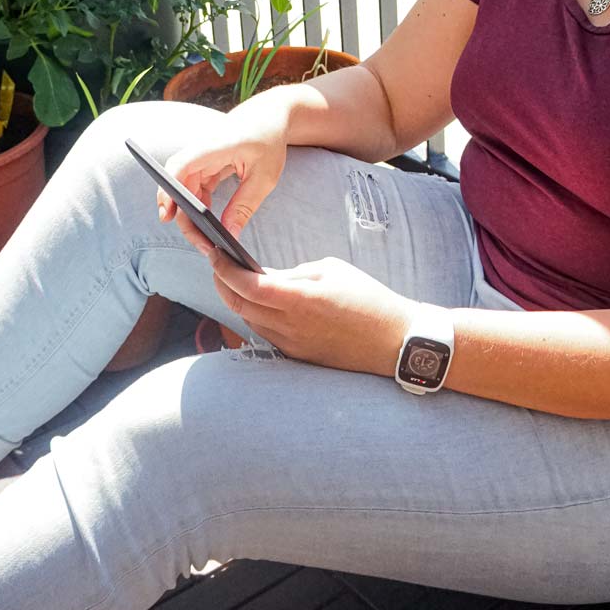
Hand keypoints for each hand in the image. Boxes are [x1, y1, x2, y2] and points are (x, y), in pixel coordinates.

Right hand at [158, 95, 290, 254]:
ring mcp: (201, 157)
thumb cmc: (269, 141)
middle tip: (199, 243)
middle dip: (181, 214)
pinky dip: (197, 205)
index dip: (169, 189)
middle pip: (178, 183)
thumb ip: (244, 206)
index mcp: (217, 146)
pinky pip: (193, 187)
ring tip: (205, 240)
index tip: (168, 214)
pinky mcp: (204, 164)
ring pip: (183, 188)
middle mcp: (202, 150)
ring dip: (188, 213)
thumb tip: (229, 235)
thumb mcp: (265, 177)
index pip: (182, 164)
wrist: (269, 116)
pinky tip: (207, 224)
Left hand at [209, 250, 415, 375]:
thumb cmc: (368, 299)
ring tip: (235, 281)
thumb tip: (266, 276)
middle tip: (218, 265)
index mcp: (300, 300)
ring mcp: (293, 345)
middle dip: (222, 284)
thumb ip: (293, 274)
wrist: (395, 341)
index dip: (224, 269)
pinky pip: (266, 335)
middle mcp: (291, 327)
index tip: (215, 253)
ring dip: (237, 301)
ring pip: (249, 322)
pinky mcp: (299, 356)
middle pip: (239, 306)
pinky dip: (255, 317)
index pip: (246, 285)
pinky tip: (259, 304)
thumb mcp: (330, 271)